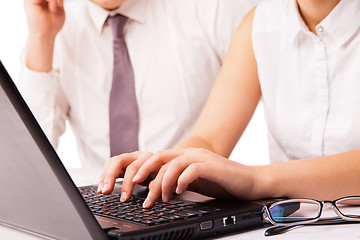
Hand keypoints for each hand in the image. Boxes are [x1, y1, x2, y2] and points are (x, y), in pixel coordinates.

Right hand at [24, 0, 64, 71]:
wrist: (45, 36)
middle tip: (60, 5)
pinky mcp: (30, 2)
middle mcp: (35, 0)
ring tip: (55, 9)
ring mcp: (31, 0)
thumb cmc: (51, 26)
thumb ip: (58, 1)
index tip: (61, 5)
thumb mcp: (59, 10)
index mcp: (41, 1)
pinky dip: (51, 0)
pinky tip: (53, 8)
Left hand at [99, 148, 258, 207]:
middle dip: (142, 174)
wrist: (246, 181)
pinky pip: (190, 170)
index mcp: (182, 157)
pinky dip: (181, 181)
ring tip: (159, 198)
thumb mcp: (192, 181)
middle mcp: (189, 153)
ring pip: (171, 164)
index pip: (155, 158)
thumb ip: (176, 181)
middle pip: (157, 158)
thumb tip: (156, 189)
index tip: (129, 185)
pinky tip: (179, 192)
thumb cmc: (219, 182)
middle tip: (132, 191)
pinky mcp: (211, 165)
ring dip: (161, 183)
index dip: (139, 170)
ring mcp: (200, 158)